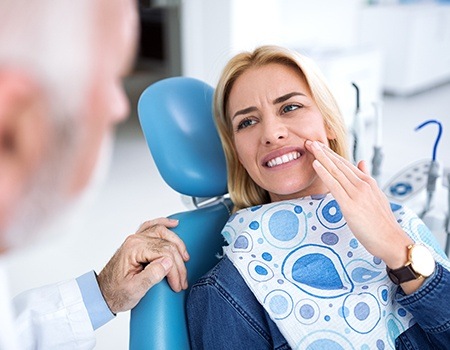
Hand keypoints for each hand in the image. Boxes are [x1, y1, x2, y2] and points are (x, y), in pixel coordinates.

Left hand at [97, 217, 188, 313]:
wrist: (102, 294)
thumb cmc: (115, 293)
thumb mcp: (134, 290)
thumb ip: (151, 275)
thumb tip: (168, 262)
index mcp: (134, 249)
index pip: (164, 252)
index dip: (175, 269)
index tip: (177, 283)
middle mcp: (135, 240)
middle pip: (167, 244)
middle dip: (178, 263)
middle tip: (181, 280)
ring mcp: (136, 239)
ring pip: (163, 232)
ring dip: (177, 244)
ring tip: (185, 258)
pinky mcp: (138, 242)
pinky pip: (152, 226)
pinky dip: (164, 223)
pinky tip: (173, 224)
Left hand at [305, 140, 412, 267]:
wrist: (392, 241)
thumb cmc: (383, 223)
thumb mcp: (377, 196)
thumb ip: (367, 178)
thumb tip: (361, 162)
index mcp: (368, 182)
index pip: (346, 164)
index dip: (332, 154)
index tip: (320, 146)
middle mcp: (363, 185)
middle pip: (339, 164)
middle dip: (324, 152)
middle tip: (310, 141)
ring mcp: (357, 194)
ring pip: (336, 171)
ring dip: (321, 157)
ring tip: (310, 146)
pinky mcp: (350, 205)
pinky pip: (334, 185)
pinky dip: (324, 173)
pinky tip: (315, 164)